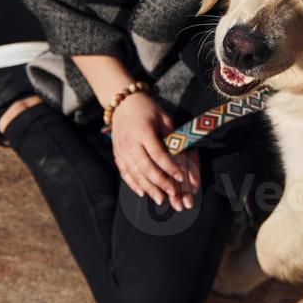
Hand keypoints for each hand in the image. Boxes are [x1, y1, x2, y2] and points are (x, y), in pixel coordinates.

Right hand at [109, 93, 200, 209]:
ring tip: (160, 200)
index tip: (180, 177)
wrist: (123, 103)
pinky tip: (142, 193)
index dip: (170, 167)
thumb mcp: (164, 118)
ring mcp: (121, 150)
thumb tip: (185, 157)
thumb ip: (172, 137)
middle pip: (145, 167)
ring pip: (135, 173)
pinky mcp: (117, 154)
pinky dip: (133, 184)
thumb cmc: (148, 109)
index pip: (158, 154)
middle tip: (173, 194)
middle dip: (160, 182)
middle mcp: (130, 143)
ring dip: (148, 188)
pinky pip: (124, 173)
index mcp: (143, 132)